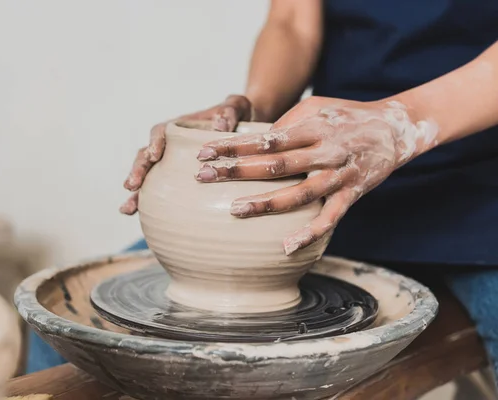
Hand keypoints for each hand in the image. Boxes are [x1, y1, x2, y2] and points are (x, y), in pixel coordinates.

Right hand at [120, 95, 256, 214]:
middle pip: (146, 156)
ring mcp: (169, 164)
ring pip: (147, 177)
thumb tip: (220, 126)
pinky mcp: (174, 180)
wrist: (240, 129)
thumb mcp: (236, 108)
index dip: (154, 143)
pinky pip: (158, 191)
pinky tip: (136, 216)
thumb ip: (228, 112)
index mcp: (179, 127)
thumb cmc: (235, 116)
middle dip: (137, 171)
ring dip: (136, 193)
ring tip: (127, 209)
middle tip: (131, 186)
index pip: (160, 132)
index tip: (153, 156)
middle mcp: (168, 146)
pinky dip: (147, 203)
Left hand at [194, 96, 436, 254]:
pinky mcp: (351, 194)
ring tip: (234, 210)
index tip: (205, 152)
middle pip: (275, 164)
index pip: (266, 138)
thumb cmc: (347, 115)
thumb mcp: (316, 107)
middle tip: (203, 177)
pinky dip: (309, 234)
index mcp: (313, 127)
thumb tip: (255, 140)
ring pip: (298, 194)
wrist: (396, 128)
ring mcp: (338, 176)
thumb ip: (287, 123)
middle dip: (236, 171)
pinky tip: (286, 247)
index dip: (234, 146)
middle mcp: (324, 152)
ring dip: (265, 203)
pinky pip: (330, 219)